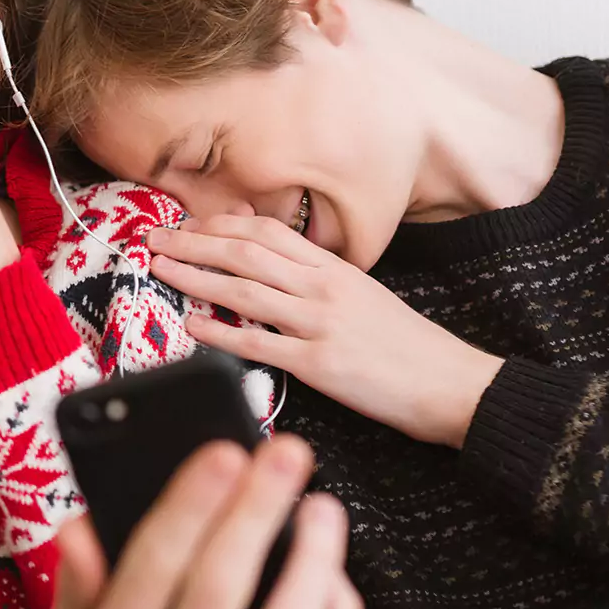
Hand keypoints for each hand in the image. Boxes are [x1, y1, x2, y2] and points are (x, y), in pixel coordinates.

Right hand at [44, 436, 360, 608]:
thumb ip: (76, 589)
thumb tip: (81, 523)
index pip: (150, 571)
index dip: (190, 505)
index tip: (223, 450)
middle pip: (221, 590)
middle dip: (258, 510)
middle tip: (287, 452)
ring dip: (314, 559)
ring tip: (321, 506)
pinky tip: (330, 570)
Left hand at [148, 216, 502, 446]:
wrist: (454, 384)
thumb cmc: (407, 345)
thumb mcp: (364, 296)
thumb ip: (318, 278)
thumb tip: (270, 264)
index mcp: (334, 268)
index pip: (267, 232)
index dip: (219, 225)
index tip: (185, 225)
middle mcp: (324, 288)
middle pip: (246, 253)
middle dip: (193, 242)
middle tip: (153, 239)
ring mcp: (320, 324)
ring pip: (245, 291)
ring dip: (195, 277)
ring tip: (159, 270)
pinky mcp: (320, 364)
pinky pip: (260, 344)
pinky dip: (221, 334)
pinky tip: (192, 326)